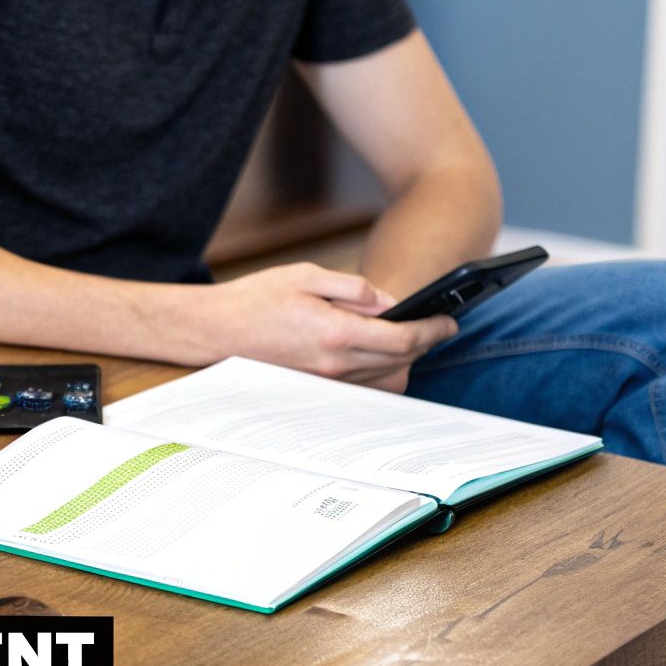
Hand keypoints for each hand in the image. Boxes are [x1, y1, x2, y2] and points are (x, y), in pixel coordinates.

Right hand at [157, 262, 456, 391]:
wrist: (215, 331)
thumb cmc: (256, 299)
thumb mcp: (308, 276)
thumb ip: (354, 289)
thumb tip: (388, 303)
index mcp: (335, 332)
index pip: (403, 338)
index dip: (433, 330)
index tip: (449, 321)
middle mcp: (334, 364)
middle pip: (401, 362)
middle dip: (424, 344)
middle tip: (434, 325)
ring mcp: (326, 382)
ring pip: (387, 380)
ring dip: (404, 361)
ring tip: (406, 338)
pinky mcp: (317, 389)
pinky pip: (365, 388)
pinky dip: (381, 373)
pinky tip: (378, 354)